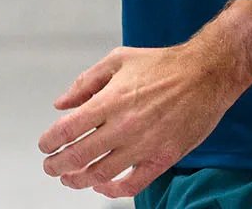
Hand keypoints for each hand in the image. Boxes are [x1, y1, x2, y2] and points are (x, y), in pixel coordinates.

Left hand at [37, 37, 246, 198]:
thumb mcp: (118, 60)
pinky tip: (103, 187)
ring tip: (70, 178)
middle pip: (79, 156)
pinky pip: (133, 184)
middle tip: (50, 166)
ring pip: (101, 174)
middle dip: (57, 165)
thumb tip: (61, 103)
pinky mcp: (162, 158)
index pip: (68, 130)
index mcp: (110, 101)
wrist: (206, 74)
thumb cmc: (164, 65)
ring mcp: (143, 145)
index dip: (50, 142)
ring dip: (79, 180)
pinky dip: (113, 191)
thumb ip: (85, 83)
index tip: (44, 146)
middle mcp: (123, 126)